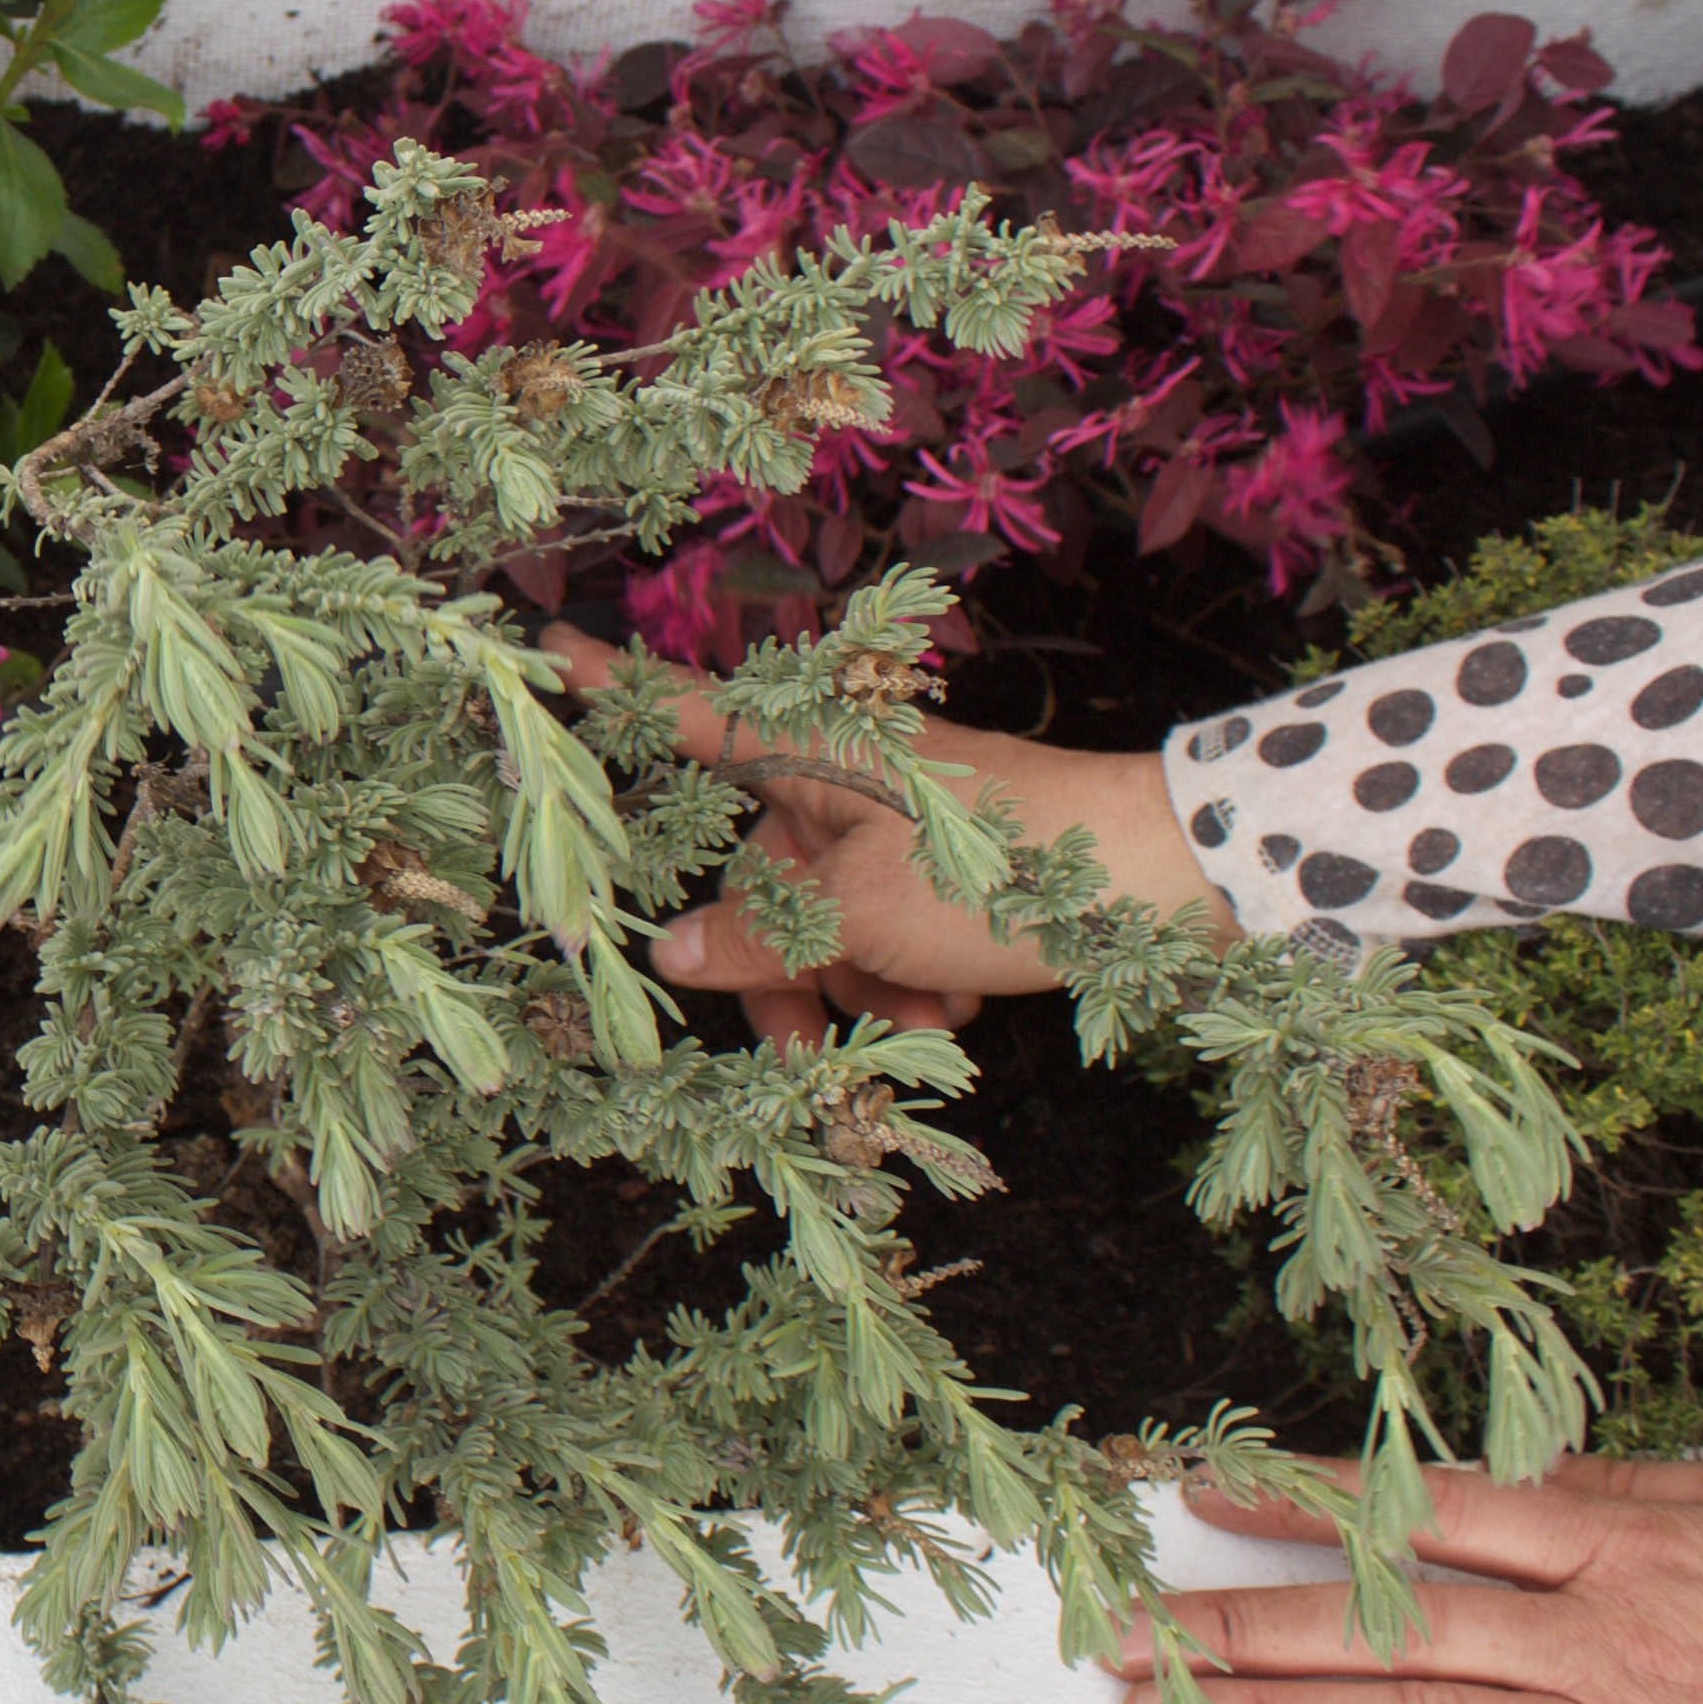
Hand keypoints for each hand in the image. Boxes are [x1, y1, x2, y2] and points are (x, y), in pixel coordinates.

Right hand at [541, 626, 1224, 1043]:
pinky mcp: (950, 855)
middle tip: (796, 1050)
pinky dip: (904, 968)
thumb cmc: (1000, 870)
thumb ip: (757, 938)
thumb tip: (670, 952)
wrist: (1166, 877)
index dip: (607, 688)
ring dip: (853, 980)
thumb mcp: (860, 918)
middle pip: (758, 862)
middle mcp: (842, 771)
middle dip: (778, 959)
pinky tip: (950, 1012)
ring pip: (827, 906)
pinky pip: (887, 916)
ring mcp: (898, 814)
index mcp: (806, 748)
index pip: (680, 711)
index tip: (537, 653)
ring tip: (914, 1028)